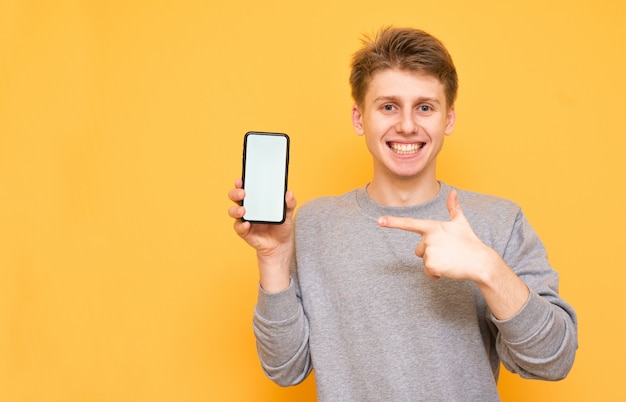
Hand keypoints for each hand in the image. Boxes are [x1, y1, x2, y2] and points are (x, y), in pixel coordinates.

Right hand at [228, 178, 296, 291]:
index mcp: (256, 199)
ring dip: (235, 209)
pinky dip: (241, 226)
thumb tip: (289, 193)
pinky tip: (247, 224)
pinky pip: (239, 228)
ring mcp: (244, 219)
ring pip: (233, 211)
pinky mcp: (244, 232)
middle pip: (235, 197)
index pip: (246, 187)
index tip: (241, 179)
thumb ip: (289, 203)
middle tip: (242, 193)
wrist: (281, 245)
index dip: (241, 182)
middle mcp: (248, 207)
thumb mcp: (288, 213)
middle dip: (235, 193)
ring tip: (243, 210)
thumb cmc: (281, 226)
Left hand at [377, 189, 496, 281]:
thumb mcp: (461, 223)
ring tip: (449, 260)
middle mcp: (428, 238)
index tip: (379, 221)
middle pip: (418, 250)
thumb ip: (453, 207)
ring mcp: (429, 252)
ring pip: (424, 261)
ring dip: (435, 263)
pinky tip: (448, 269)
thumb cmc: (469, 241)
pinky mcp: (431, 265)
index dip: (393, 222)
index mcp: (432, 227)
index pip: (410, 223)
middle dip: (430, 253)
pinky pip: (427, 272)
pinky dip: (436, 274)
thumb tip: (453, 191)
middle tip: (448, 252)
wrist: (480, 261)